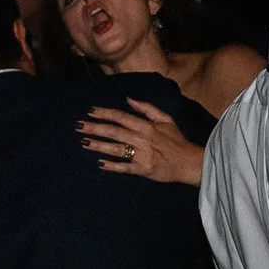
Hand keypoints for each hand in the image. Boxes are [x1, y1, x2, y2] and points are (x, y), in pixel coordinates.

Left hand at [78, 99, 204, 186]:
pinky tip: (100, 164)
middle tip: (79, 126)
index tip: (90, 111)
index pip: (121, 116)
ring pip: (116, 149)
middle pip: (114, 131)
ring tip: (85, 142)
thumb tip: (129, 99)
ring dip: (99, 145)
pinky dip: (112, 166)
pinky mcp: (143, 169)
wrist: (189, 162)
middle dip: (95, 128)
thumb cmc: (176, 140)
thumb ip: (147, 108)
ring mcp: (142, 155)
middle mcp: (141, 139)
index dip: (104, 113)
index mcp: (146, 126)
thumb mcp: (165, 119)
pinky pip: (125, 167)